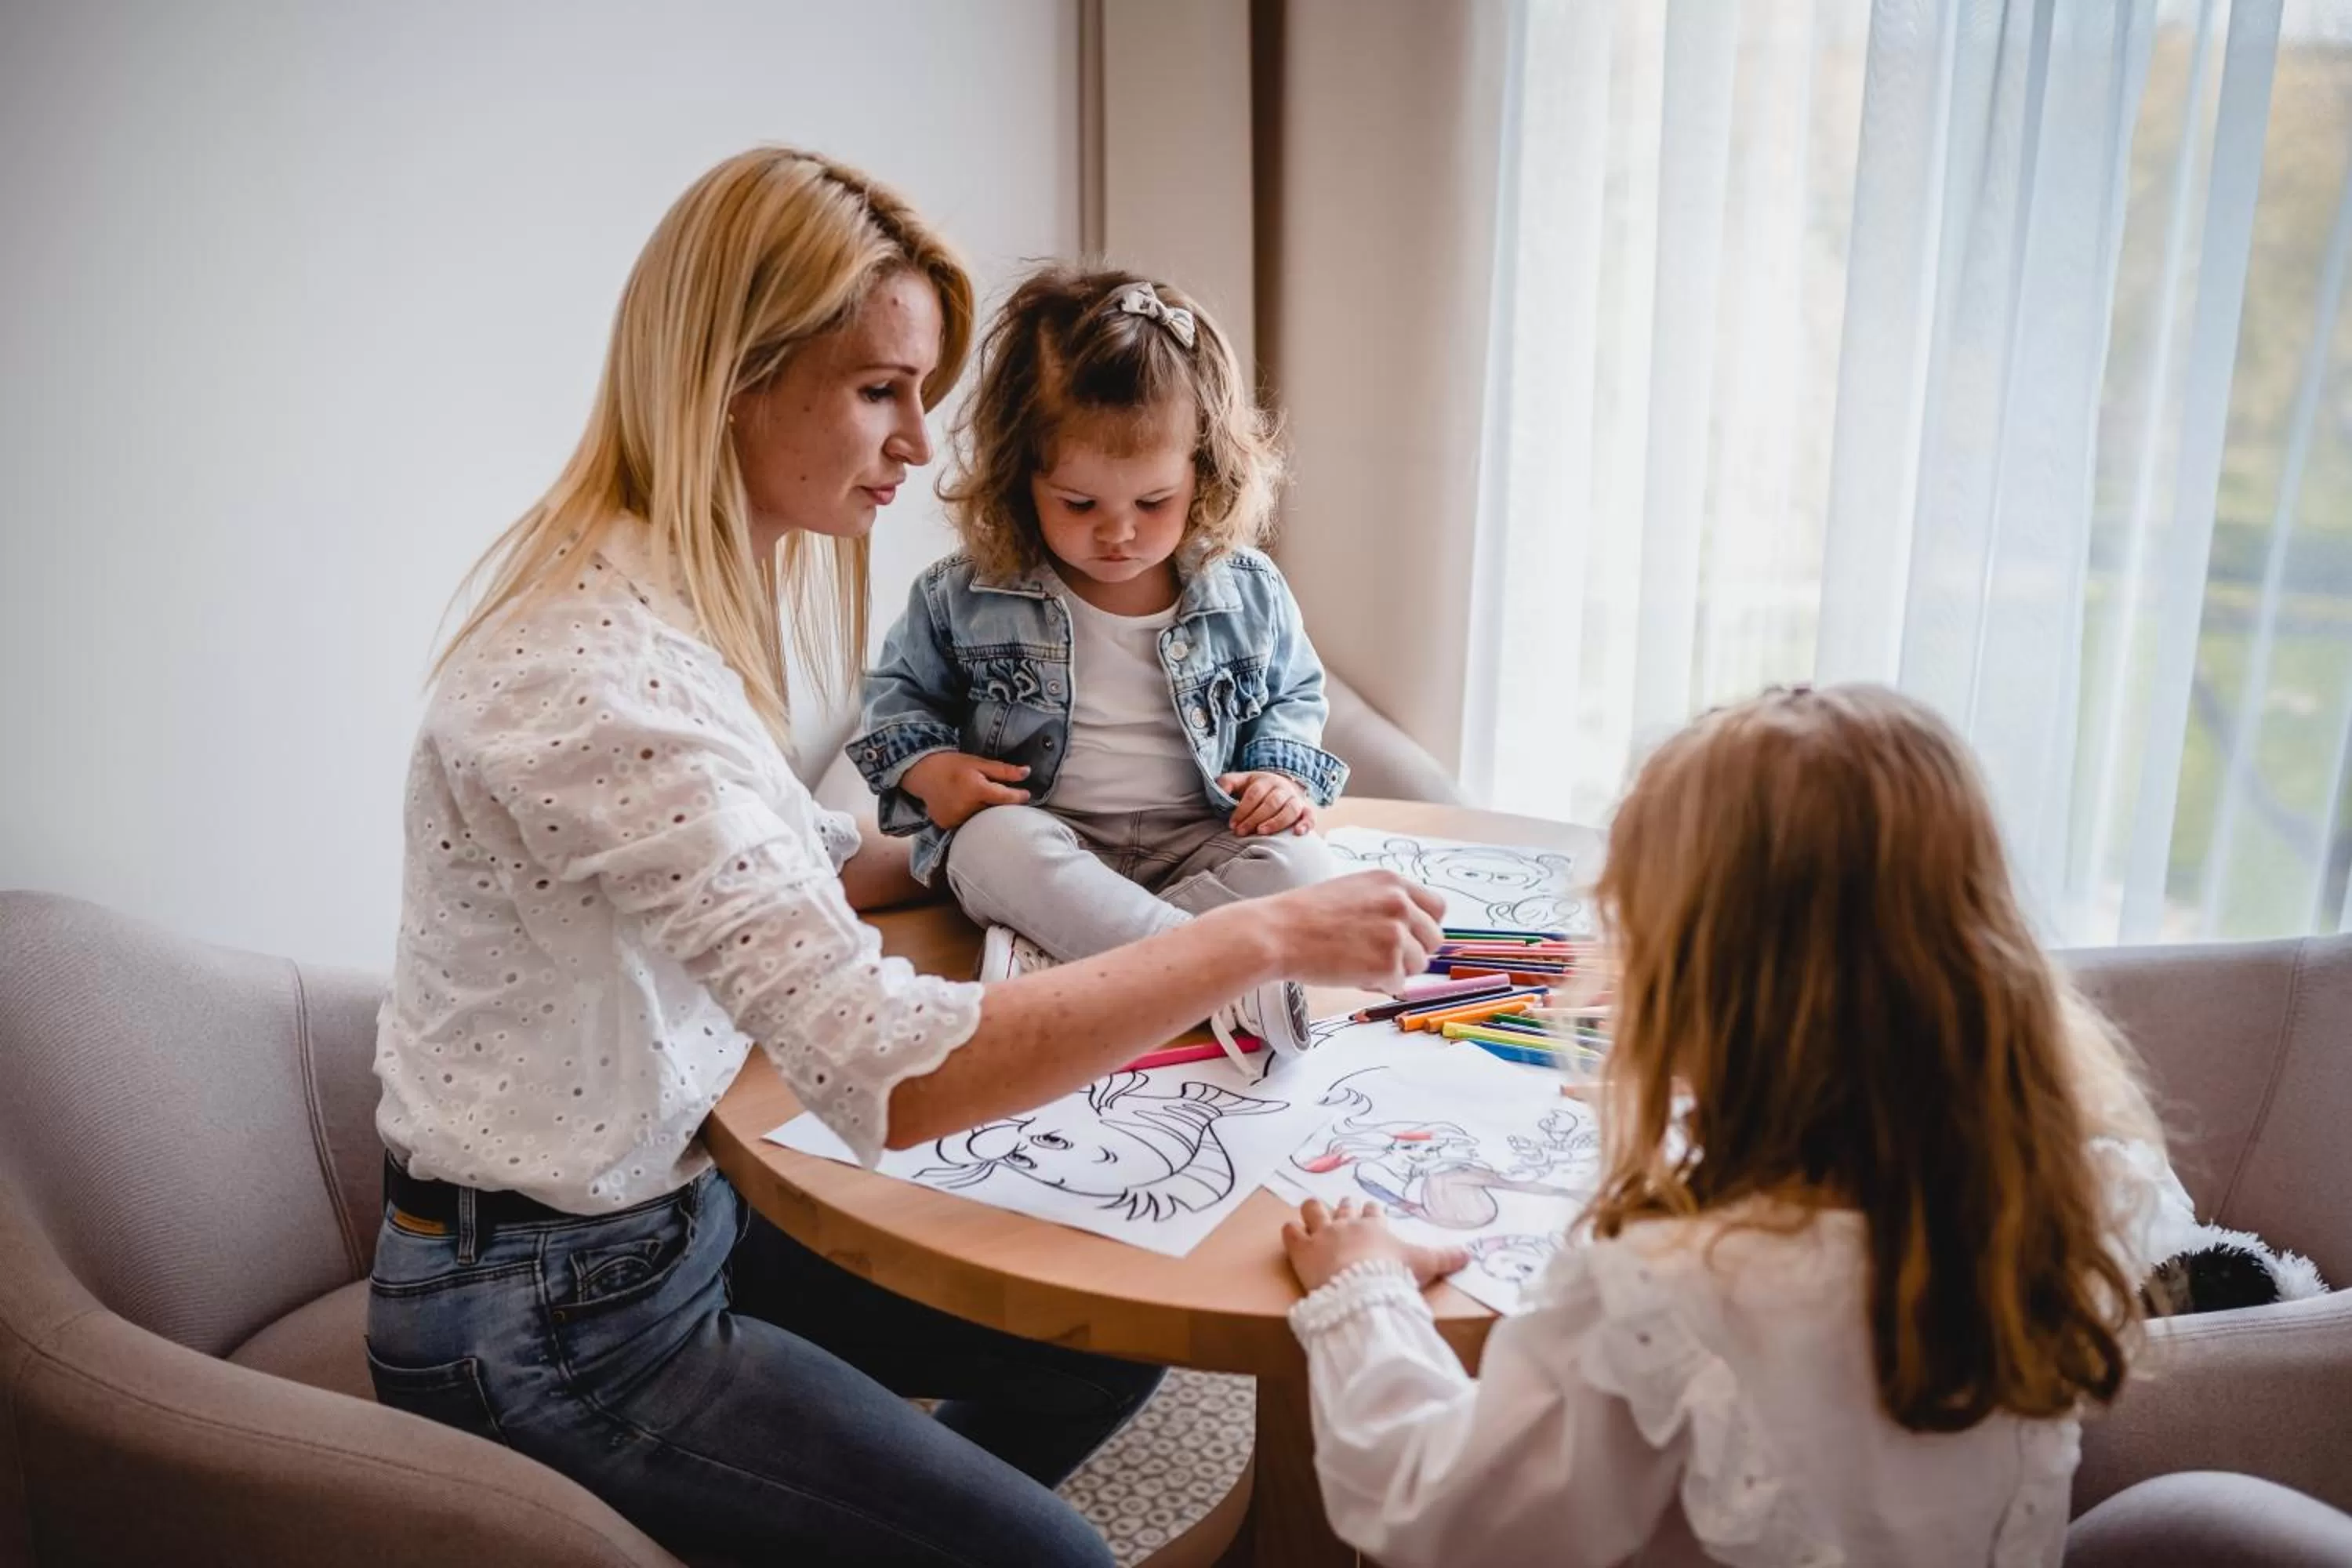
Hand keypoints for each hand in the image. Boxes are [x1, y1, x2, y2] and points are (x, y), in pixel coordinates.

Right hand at [902, 751, 1029, 830]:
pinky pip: (966, 824)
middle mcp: (966, 807)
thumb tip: (1027, 772)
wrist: (922, 772)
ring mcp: (955, 819)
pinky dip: (970, 818)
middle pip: (994, 811)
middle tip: (1002, 798)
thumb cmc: (953, 764)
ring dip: (985, 814)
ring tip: (981, 802)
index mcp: (976, 789)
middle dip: (1001, 806)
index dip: (1018, 797)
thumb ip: (1003, 770)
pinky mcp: (947, 825)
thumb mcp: (978, 763)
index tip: (1026, 795)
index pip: (1005, 798)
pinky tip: (966, 808)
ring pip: (981, 820)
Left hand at [1217, 770, 1314, 835]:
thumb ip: (1228, 783)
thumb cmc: (1256, 789)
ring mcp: (1295, 799)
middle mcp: (1282, 789)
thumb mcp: (1241, 781)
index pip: (1254, 794)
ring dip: (1276, 822)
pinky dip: (1306, 824)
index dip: (1242, 809)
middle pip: (1271, 802)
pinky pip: (1310, 816)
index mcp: (1265, 781)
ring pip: (1290, 809)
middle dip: (1255, 818)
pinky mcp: (1305, 810)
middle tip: (1241, 832)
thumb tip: (1220, 790)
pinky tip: (1298, 833)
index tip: (1232, 824)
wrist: (1281, 786)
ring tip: (1262, 832)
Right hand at [1235, 870, 1444, 991]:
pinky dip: (1378, 986)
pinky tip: (1351, 973)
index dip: (1423, 927)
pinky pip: (1398, 985)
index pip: (1437, 907)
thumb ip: (1385, 904)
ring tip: (1359, 963)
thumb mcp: (1353, 891)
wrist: (1277, 933)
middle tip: (1381, 957)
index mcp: (1392, 882)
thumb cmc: (1305, 915)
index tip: (1409, 938)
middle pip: (1433, 939)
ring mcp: (1396, 933)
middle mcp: (1400, 903)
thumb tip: (1412, 931)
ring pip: (1419, 964)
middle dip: (1413, 952)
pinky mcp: (1388, 964)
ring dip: (1395, 970)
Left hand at [1282, 1197, 1468, 1294]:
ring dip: (1313, 1211)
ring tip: (1313, 1213)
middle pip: (1344, 1207)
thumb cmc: (1393, 1274)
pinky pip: (1290, 1231)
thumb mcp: (1424, 1265)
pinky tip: (1291, 1233)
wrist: (1361, 1288)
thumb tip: (1470, 1254)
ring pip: (1313, 1209)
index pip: (1372, 1212)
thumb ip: (1445, 1259)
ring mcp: (1323, 1234)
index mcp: (1375, 1226)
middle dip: (1344, 1208)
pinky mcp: (1302, 1249)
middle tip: (1344, 1212)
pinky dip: (1290, 1231)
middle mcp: (1348, 1224)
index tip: (1371, 1211)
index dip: (1371, 1211)